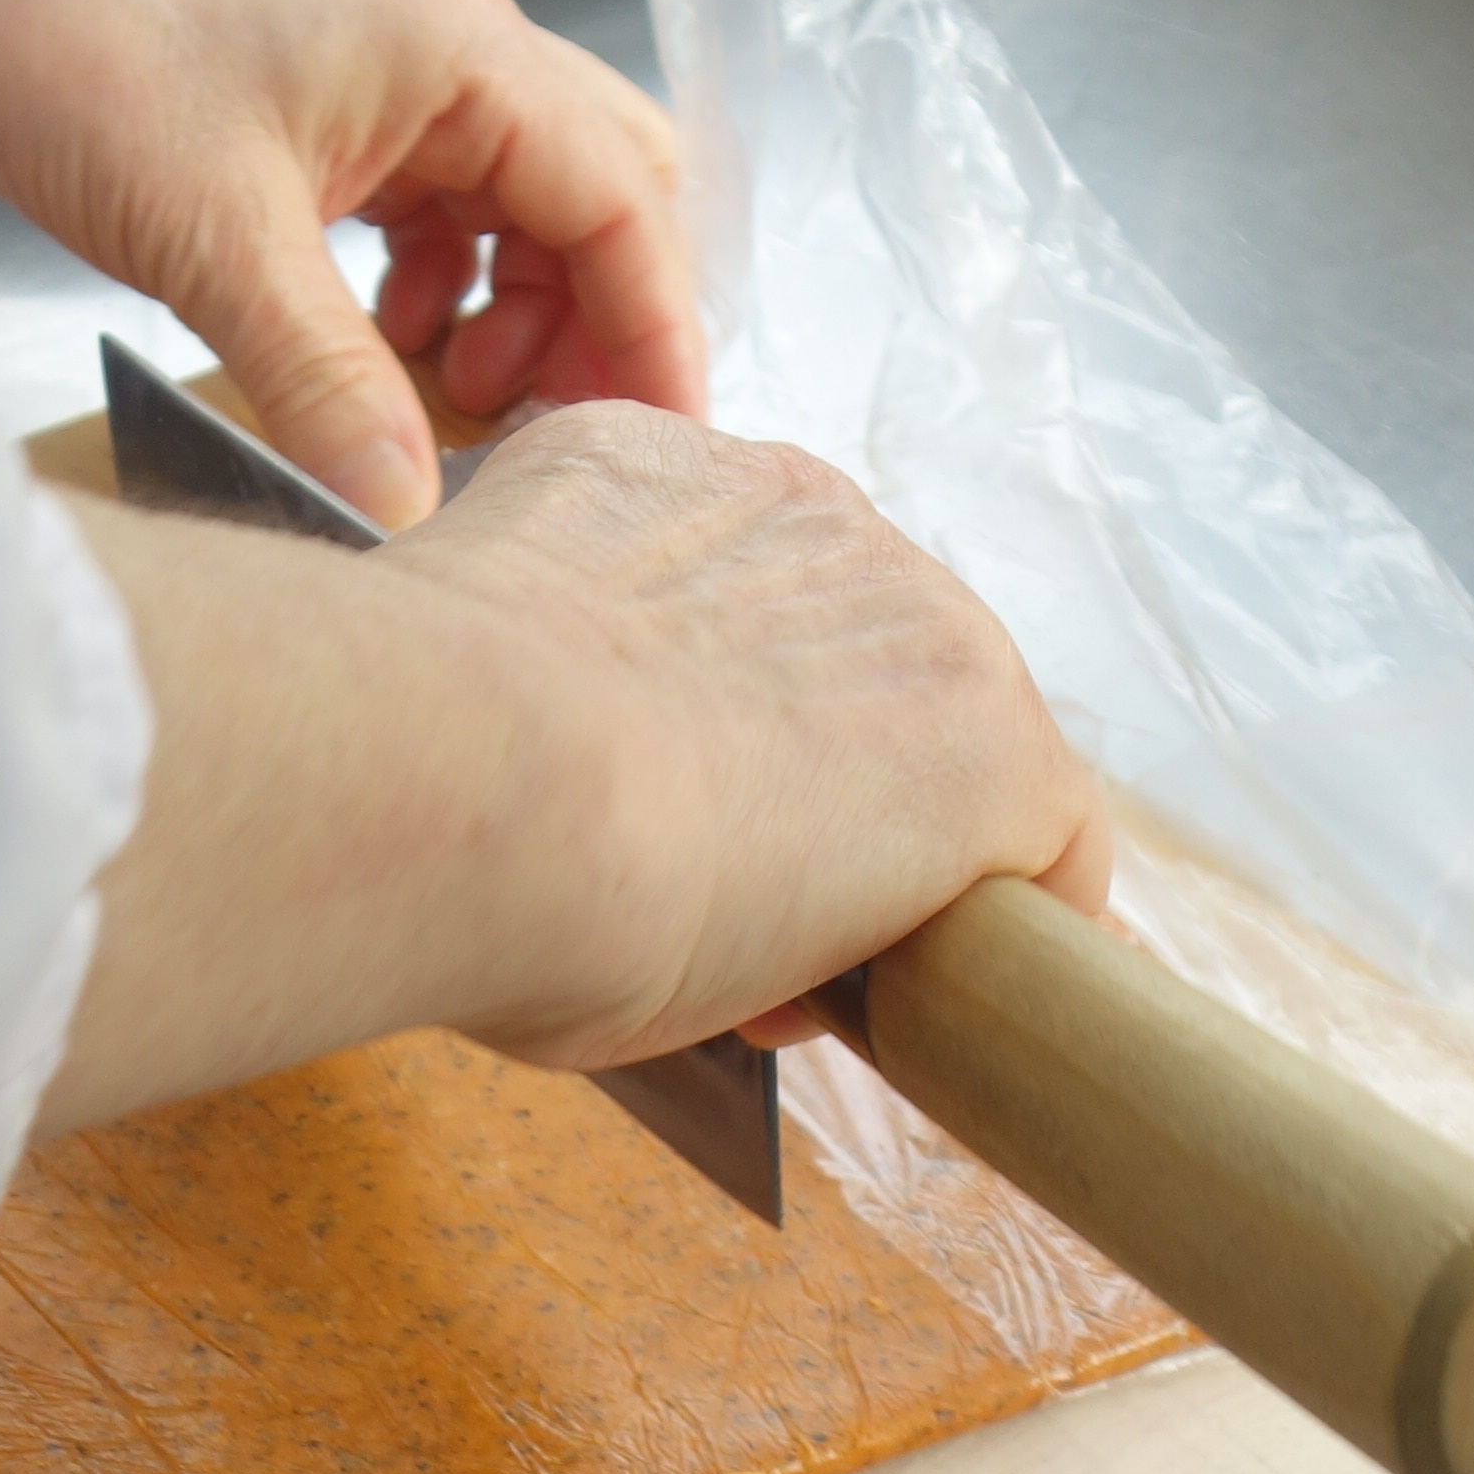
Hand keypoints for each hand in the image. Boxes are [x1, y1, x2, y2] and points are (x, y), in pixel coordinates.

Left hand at [0, 0, 699, 529]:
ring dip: (511, 314)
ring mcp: (383, 77)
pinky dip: (432, 297)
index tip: (658, 441)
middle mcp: (444, 48)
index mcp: (459, 47)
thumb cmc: (69, 42)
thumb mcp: (217, 242)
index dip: (655, 331)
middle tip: (562, 436)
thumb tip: (406, 511)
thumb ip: (328, 387)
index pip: (624, 199)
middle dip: (598, 321)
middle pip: (598, 195)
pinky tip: (380, 358)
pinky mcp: (319, 113)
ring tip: (453, 405)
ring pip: (515, 212)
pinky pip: (430, 215)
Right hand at [42, 404, 1103, 1127]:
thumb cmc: (424, 771)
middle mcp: (801, 509)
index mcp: (652, 476)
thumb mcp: (476, 698)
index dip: (718, 736)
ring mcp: (917, 617)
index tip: (669, 839)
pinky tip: (948, 997)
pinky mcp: (1001, 747)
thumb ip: (547, 716)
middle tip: (734, 923)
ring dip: (907, 855)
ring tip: (818, 972)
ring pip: (957, 743)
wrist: (483, 782)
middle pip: (859, 663)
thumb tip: (568, 820)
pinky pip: (1049, 838)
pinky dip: (1009, 920)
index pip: (732, 598)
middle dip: (819, 792)